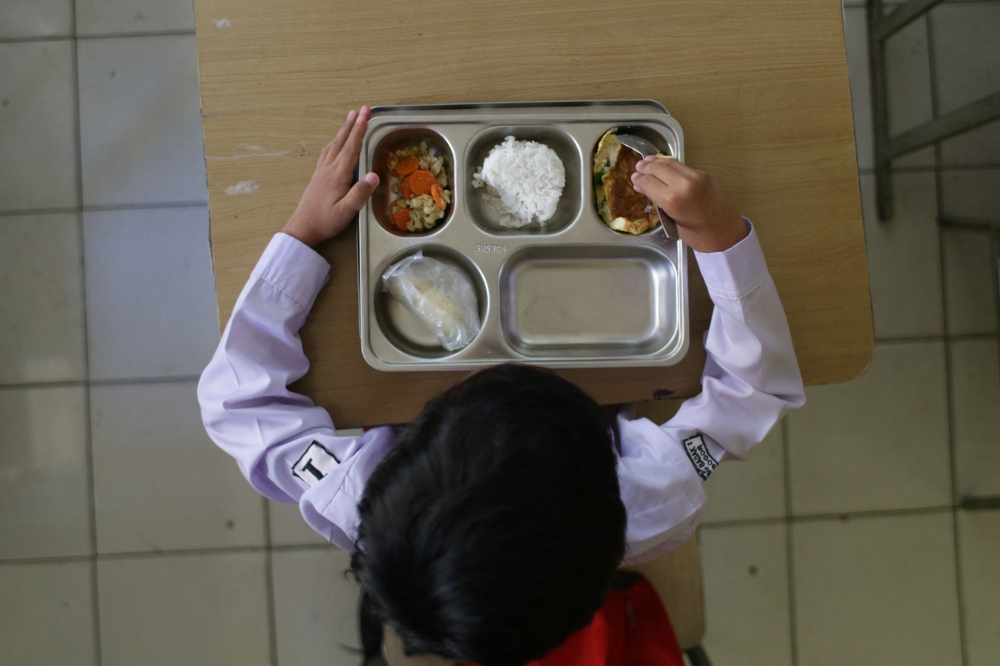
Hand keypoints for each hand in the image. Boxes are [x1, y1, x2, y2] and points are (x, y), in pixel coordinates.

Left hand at [282, 106, 379, 247]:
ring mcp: (321, 172)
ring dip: (343, 131)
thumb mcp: (347, 211)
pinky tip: (334, 142)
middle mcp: (329, 169)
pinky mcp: (317, 177)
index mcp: (338, 175)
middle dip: (352, 125)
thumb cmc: (326, 221)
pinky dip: (334, 142)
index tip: (366, 115)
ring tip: (350, 119)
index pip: (352, 148)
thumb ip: (360, 193)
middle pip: (342, 142)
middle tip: (361, 109)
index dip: (360, 130)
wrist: (303, 228)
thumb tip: (374, 175)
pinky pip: (327, 153)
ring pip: (334, 145)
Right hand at [630, 157, 747, 252]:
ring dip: (658, 162)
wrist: (727, 234)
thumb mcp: (672, 221)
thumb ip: (657, 202)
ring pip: (671, 163)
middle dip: (646, 168)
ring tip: (648, 162)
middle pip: (659, 168)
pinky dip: (671, 165)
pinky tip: (665, 167)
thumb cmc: (698, 236)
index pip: (649, 182)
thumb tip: (642, 187)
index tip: (633, 179)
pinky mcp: (704, 175)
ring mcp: (696, 177)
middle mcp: (684, 183)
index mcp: (673, 199)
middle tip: (638, 167)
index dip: (639, 180)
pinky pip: (683, 166)